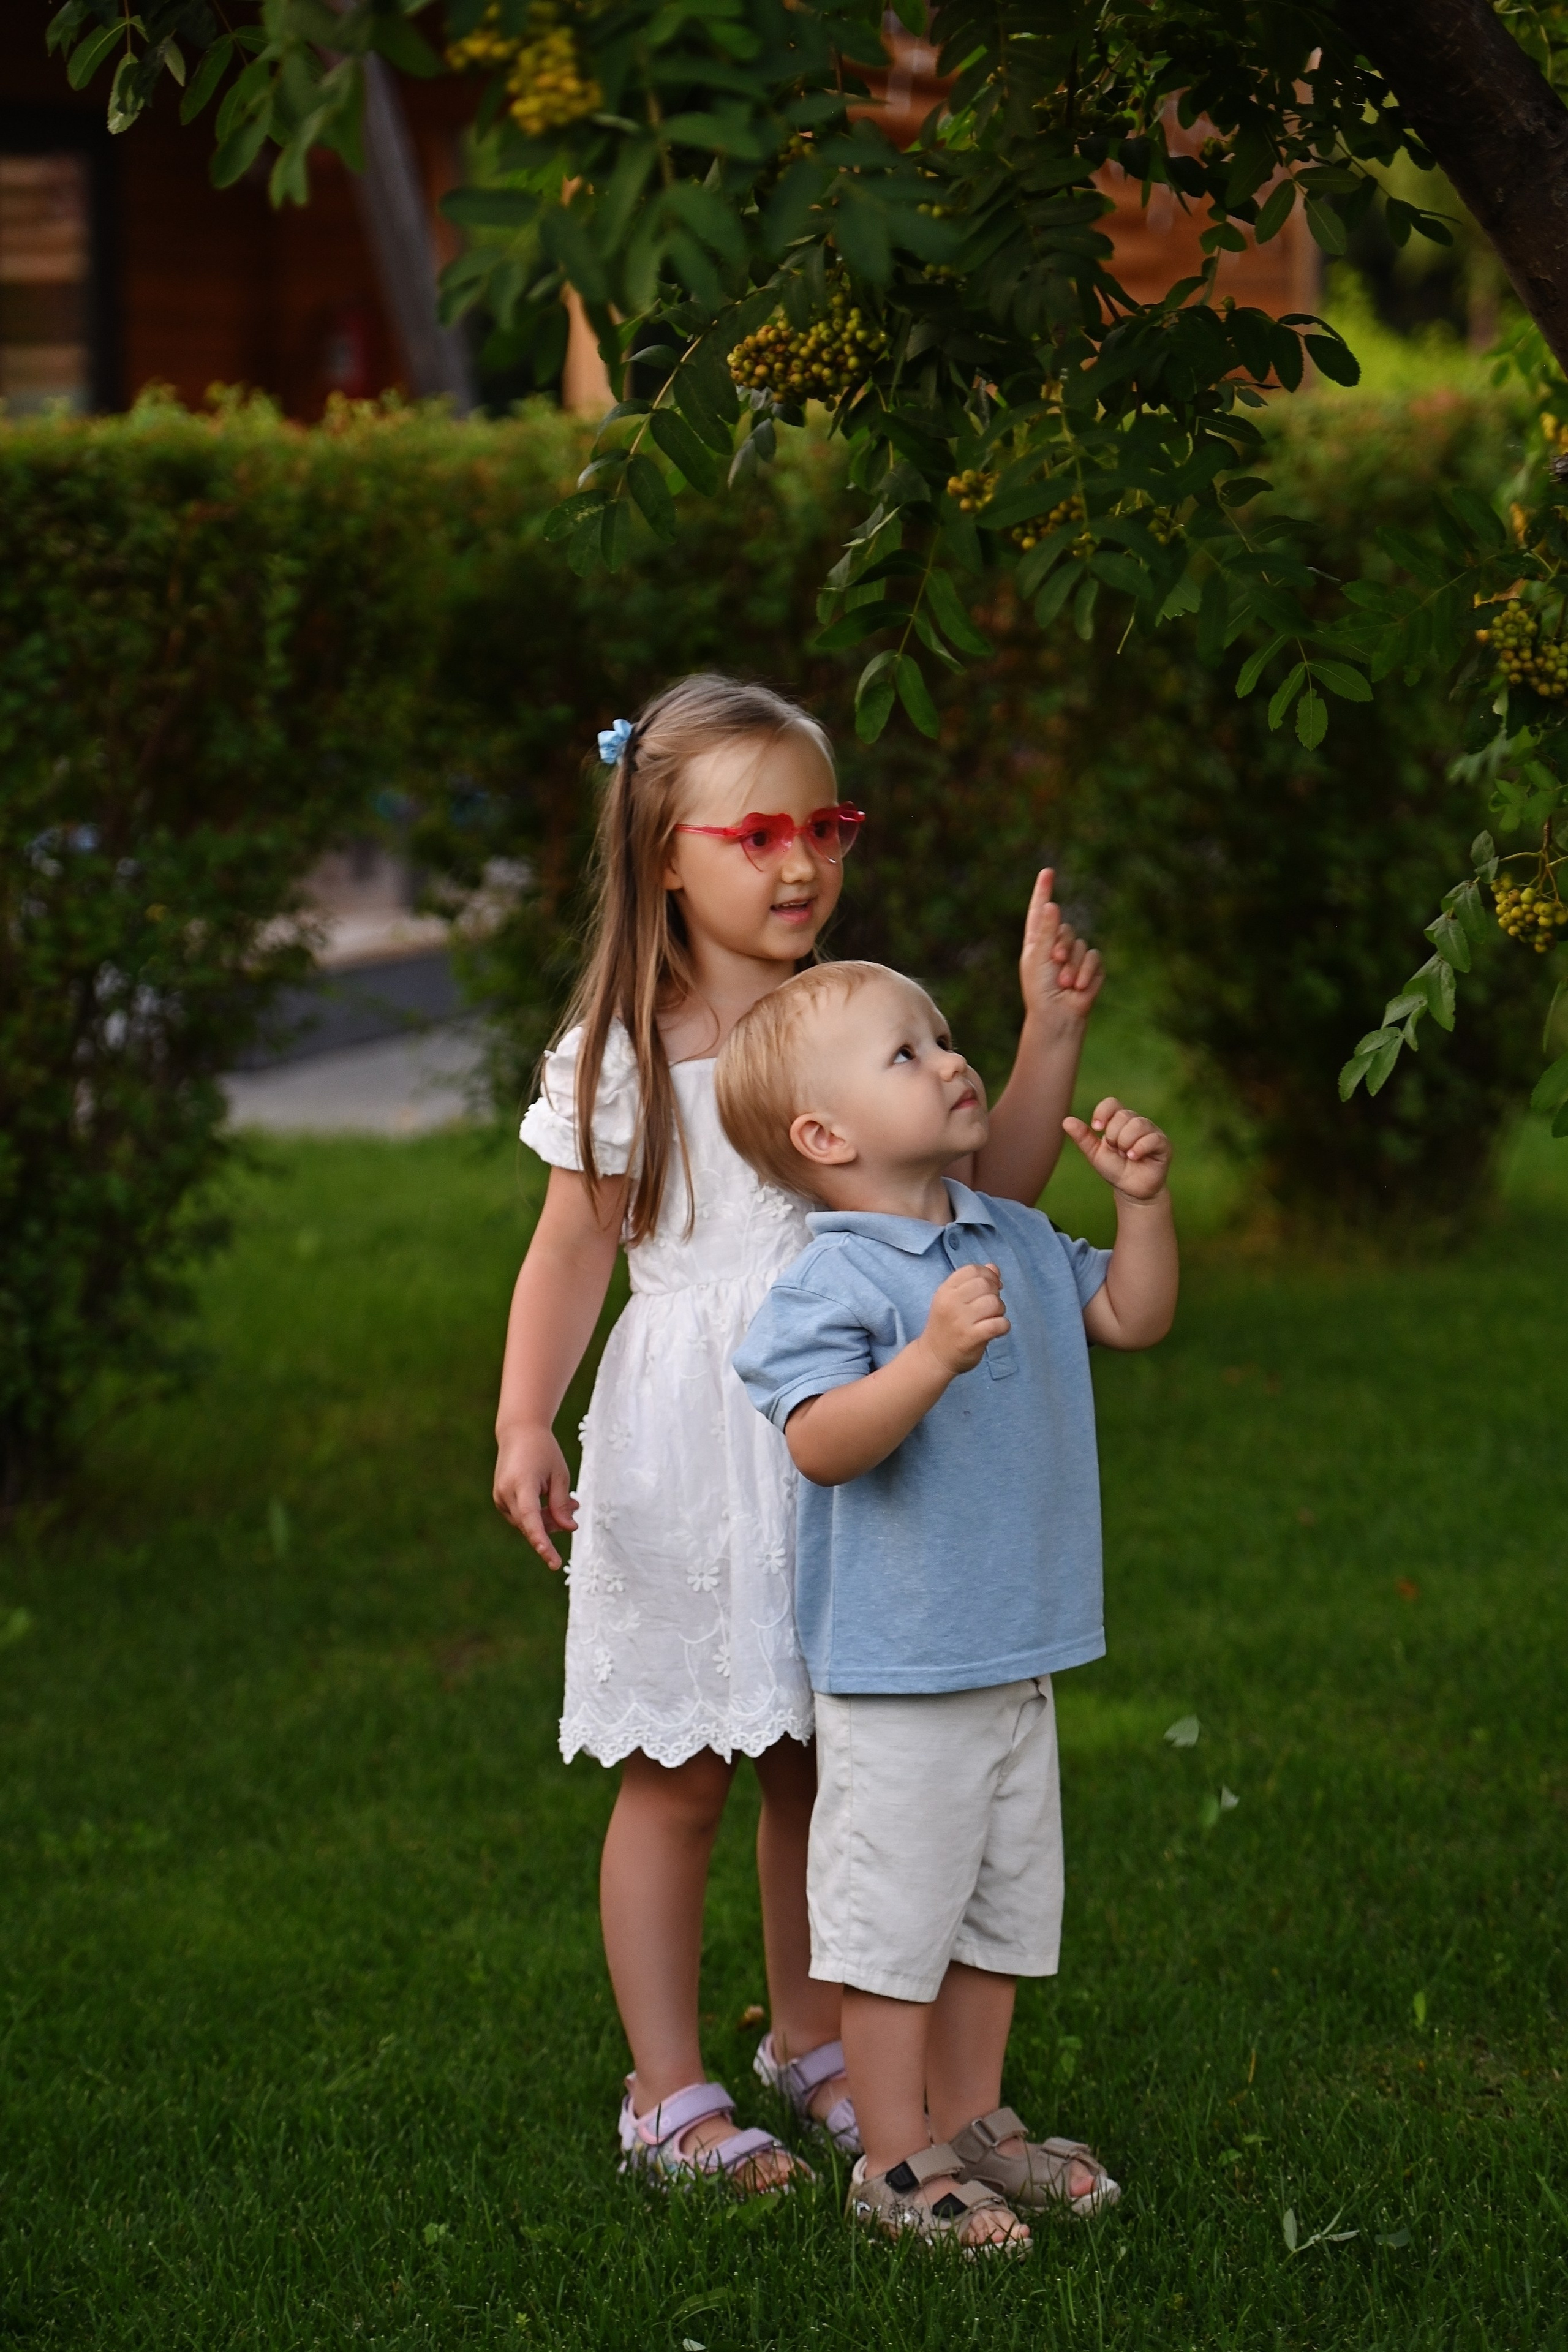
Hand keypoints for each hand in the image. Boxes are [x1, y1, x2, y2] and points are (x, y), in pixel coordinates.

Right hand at [493, 1422, 577, 1568]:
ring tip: (569, 1502)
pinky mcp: (500, 1498)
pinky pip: (521, 1515)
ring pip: (527, 1522)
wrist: (518, 1432)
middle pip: (532, 1525)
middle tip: (575, 1507)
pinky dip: (538, 1514)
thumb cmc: (543, 1451)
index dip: (542, 1542)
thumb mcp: (560, 1474)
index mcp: (522, 1484)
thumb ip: (562, 1504)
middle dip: (554, 1525)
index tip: (554, 1562)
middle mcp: (506, 1493)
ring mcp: (500, 1497)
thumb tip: (569, 1529)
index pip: (531, 1519)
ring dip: (548, 1519)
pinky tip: (551, 1502)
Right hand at [918, 1263, 1010, 1376]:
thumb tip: (994, 1268)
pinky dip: (1004, 1326)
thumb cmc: (947, 1326)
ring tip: (993, 1318)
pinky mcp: (970, 1337)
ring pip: (994, 1303)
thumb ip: (973, 1282)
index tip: (991, 1287)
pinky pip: (998, 1324)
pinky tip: (998, 1329)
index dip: (988, 1275)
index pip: (972, 1270)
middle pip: (985, 1284)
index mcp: (945, 1290)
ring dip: (1000, 1310)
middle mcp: (950, 1302)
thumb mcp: (953, 1300)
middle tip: (991, 1306)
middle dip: (995, 1293)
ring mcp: (960, 1320)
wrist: (934, 1357)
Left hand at [1018, 868, 1103, 1031]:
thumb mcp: (1039, 958)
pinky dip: (1086, 972)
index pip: (1040, 911)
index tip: (1047, 872)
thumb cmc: (1040, 990)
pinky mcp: (1091, 968)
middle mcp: (1056, 945)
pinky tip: (1078, 987)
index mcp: (1037, 941)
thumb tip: (1051, 904)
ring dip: (1072, 965)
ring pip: (1081, 944)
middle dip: (1062, 946)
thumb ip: (1046, 931)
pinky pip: (1094, 958)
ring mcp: (1075, 956)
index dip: (1043, 891)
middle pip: (1066, 928)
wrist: (1057, 1016)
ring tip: (1064, 983)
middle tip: (1056, 963)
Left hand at [1063, 1098, 1171, 1200]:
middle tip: (1117, 1151)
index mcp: (1120, 1121)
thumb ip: (1083, 1138)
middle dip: (1114, 1136)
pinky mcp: (1163, 1144)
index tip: (1096, 1127)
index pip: (1112, 1103)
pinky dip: (1139, 1148)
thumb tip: (1065, 1120)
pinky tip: (1134, 1158)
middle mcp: (1137, 1122)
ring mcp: (1152, 1132)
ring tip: (1127, 1156)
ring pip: (1137, 1124)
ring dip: (1126, 1143)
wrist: (1131, 1191)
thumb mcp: (1095, 1154)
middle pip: (1123, 1115)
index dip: (1103, 1112)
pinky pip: (1152, 1138)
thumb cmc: (1115, 1170)